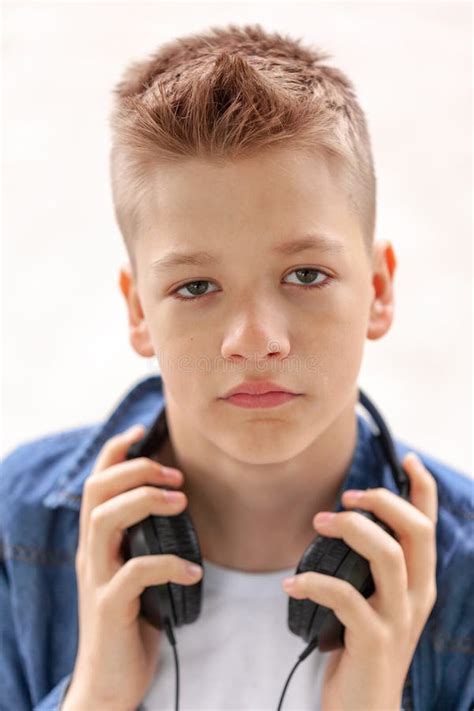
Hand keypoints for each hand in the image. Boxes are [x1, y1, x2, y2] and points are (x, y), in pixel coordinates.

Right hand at [63, 425, 202, 710]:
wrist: (108, 683)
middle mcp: (91, 554)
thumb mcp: (135, 572)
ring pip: (105, 520)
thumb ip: (145, 541)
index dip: (116, 451)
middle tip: (176, 475)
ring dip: (146, 502)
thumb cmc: (131, 623)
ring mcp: (97, 579)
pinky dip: (169, 564)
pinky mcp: (110, 607)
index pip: (96, 483)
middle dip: (136, 470)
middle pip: (97, 491)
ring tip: (182, 503)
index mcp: (97, 542)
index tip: (144, 430)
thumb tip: (180, 508)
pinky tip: (193, 572)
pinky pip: (135, 573)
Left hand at [282, 452, 437, 710]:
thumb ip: (369, 568)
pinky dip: (315, 583)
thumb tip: (343, 524)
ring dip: (350, 530)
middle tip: (346, 497)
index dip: (422, 489)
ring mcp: (398, 620)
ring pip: (388, 556)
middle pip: (416, 532)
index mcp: (418, 583)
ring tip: (317, 524)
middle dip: (382, 502)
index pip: (428, 526)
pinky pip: (346, 597)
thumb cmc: (361, 649)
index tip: (408, 459)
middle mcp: (417, 597)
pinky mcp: (374, 641)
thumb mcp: (374, 602)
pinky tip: (291, 583)